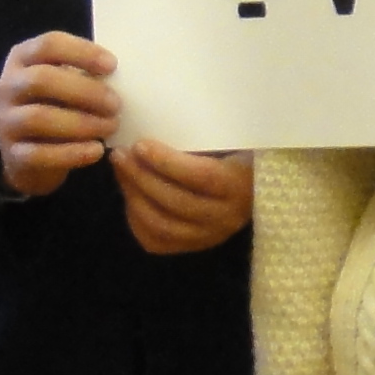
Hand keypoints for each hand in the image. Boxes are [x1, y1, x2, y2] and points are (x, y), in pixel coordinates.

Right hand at [0, 31, 119, 197]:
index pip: (48, 45)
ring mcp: (5, 122)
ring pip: (39, 118)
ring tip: (111, 126)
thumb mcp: (64, 83)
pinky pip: (40, 154)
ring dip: (82, 123)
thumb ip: (83, 74)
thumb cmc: (55, 107)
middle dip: (85, 91)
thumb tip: (123, 75)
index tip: (112, 65)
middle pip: (42, 80)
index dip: (82, 53)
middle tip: (116, 104)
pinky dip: (73, 153)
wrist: (27, 154)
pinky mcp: (12, 154)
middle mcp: (7, 86)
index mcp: (22, 59)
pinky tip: (97, 151)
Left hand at [113, 141, 252, 254]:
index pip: (201, 177)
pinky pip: (156, 241)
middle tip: (121, 156)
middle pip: (176, 202)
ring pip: (162, 225)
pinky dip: (136, 219)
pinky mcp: (193, 247)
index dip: (167, 162)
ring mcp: (209, 236)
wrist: (253, 189)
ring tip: (121, 173)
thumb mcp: (226, 143)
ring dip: (134, 197)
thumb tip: (151, 128)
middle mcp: (226, 217)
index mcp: (240, 185)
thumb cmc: (235, 156)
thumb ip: (198, 140)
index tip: (140, 145)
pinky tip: (130, 197)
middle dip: (141, 177)